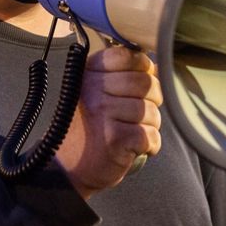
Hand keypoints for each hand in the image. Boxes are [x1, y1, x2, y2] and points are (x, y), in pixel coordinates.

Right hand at [55, 46, 161, 199]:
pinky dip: (150, 145)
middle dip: (152, 100)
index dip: (143, 70)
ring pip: (152, 111)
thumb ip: (121, 74)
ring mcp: (104, 113)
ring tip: (133, 132)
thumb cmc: (88, 128)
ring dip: (150, 126)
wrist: (68, 168)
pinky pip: (151, 135)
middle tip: (138, 114)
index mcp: (89, 73)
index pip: (129, 56)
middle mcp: (93, 89)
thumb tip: (156, 65)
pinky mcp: (114, 138)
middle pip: (146, 83)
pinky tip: (134, 147)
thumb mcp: (96, 92)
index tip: (137, 86)